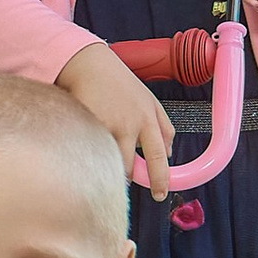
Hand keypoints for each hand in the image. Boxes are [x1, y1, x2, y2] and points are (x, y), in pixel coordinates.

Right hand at [57, 41, 175, 203]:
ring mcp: (109, 124)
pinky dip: (89, 151)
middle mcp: (131, 123)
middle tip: (120, 182)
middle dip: (124, 177)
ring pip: (109, 161)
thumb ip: (163, 127)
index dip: (160, 179)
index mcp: (148, 119)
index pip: (159, 156)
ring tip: (100, 156)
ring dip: (106, 164)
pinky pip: (91, 149)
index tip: (160, 193)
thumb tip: (170, 153)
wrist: (89, 63)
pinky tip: (86, 142)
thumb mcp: (149, 100)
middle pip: (129, 166)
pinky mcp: (89, 124)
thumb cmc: (118, 82)